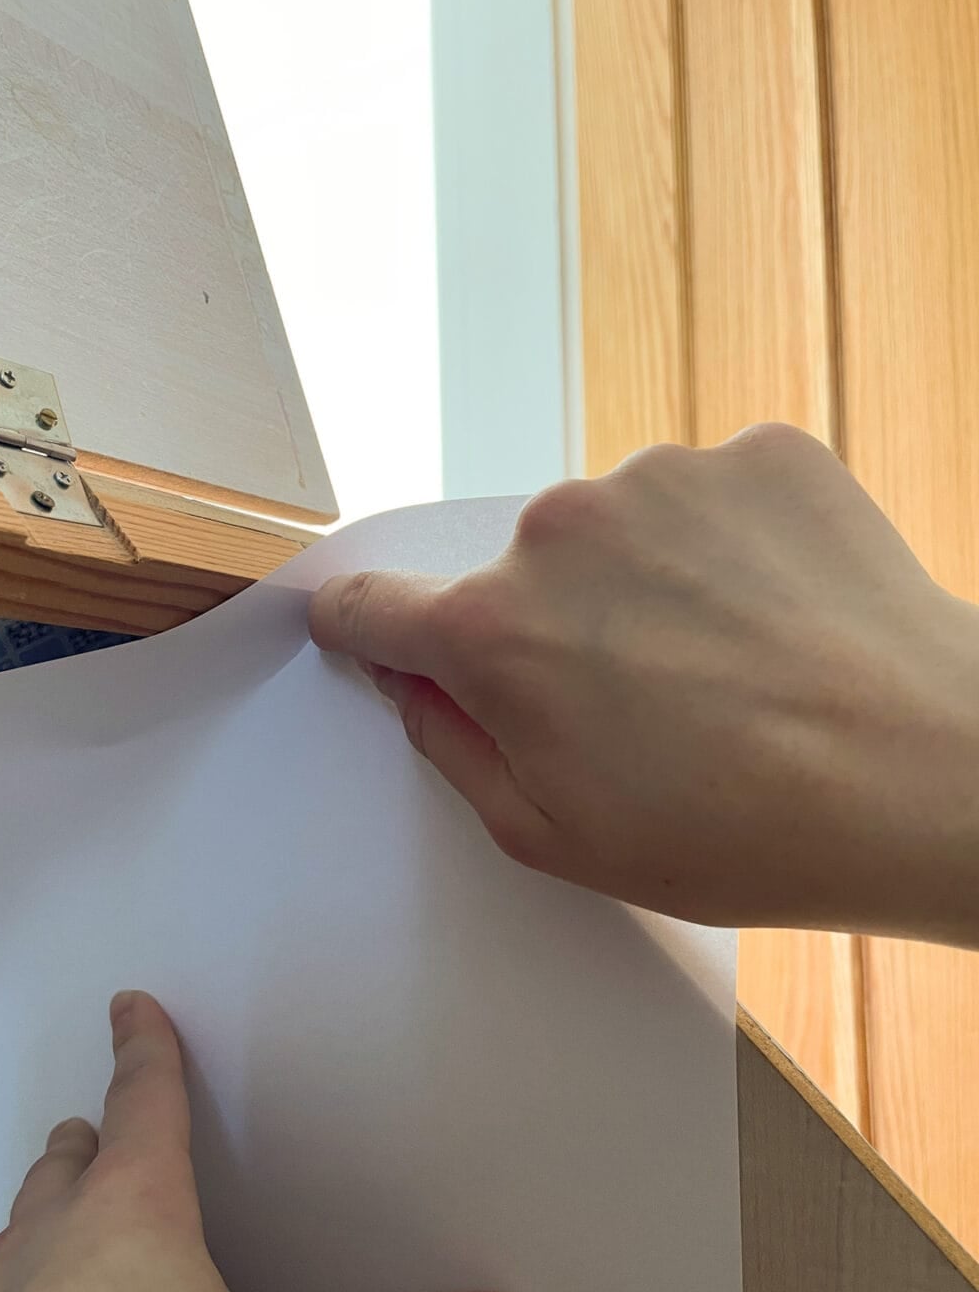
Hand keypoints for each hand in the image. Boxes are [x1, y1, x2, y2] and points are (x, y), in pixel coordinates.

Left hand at [0, 992, 545, 1291]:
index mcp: (131, 1213)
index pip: (141, 1103)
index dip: (143, 1049)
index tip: (131, 1007)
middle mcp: (50, 1247)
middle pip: (67, 1166)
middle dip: (87, 1140)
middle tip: (96, 1123)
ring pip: (22, 1233)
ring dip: (48, 1214)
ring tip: (71, 1218)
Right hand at [311, 425, 978, 945]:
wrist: (928, 779)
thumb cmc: (748, 829)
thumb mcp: (556, 838)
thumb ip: (455, 749)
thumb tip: (419, 686)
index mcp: (494, 631)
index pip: (372, 603)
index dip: (368, 628)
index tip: (376, 632)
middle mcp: (561, 530)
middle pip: (516, 572)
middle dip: (552, 628)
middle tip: (636, 704)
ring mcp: (665, 479)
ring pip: (617, 529)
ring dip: (645, 583)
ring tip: (724, 666)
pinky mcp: (759, 453)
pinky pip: (708, 496)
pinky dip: (727, 547)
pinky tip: (775, 619)